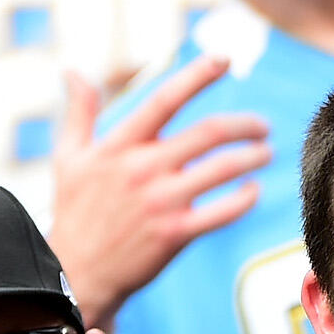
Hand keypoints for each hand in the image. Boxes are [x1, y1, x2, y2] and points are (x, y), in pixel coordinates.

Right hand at [47, 57, 270, 324]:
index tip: (224, 59)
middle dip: (244, 124)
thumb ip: (79, 112)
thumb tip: (74, 70)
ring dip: (252, 156)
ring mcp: (160, 203)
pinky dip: (245, 197)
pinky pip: (223, 211)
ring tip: (266, 152)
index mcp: (118, 146)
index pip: (165, 100)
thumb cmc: (74, 212)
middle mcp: (142, 169)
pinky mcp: (175, 234)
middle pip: (208, 133)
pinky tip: (253, 190)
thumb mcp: (67, 157)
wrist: (75, 275)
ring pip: (222, 169)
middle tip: (262, 125)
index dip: (197, 75)